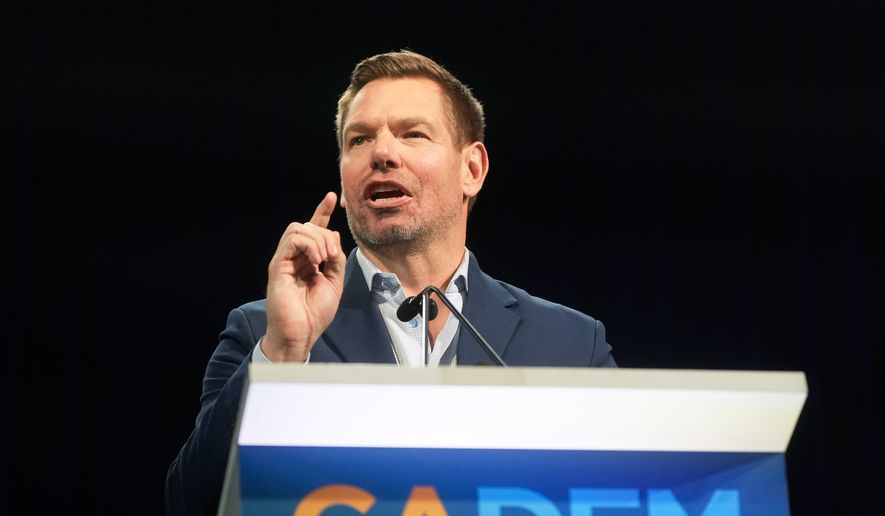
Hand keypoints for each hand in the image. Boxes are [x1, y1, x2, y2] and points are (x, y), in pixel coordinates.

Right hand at [262, 192, 345, 361]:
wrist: (302, 333)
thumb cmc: (315, 313)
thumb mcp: (335, 282)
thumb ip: (336, 259)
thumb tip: (333, 235)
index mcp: (308, 261)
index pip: (314, 230)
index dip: (321, 212)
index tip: (331, 197)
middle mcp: (295, 258)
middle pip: (308, 226)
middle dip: (325, 234)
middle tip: (332, 255)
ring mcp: (284, 260)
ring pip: (298, 228)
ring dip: (317, 239)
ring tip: (324, 259)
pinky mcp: (277, 265)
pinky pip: (292, 240)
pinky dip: (308, 245)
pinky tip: (315, 261)